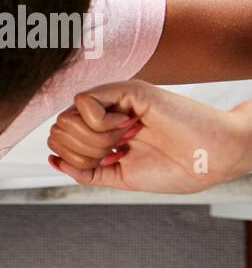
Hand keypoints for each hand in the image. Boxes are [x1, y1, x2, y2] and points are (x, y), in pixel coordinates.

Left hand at [47, 80, 251, 192]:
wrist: (213, 160)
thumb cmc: (178, 168)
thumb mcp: (120, 176)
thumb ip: (86, 170)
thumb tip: (53, 160)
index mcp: (103, 132)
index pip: (60, 139)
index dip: (72, 158)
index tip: (106, 162)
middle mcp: (106, 112)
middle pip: (58, 129)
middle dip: (81, 151)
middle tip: (115, 152)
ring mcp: (116, 100)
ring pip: (67, 117)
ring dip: (92, 139)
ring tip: (125, 141)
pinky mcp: (128, 91)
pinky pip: (85, 102)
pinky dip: (99, 124)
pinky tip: (127, 128)